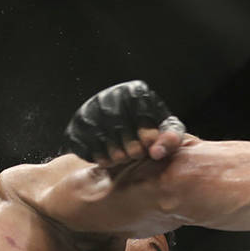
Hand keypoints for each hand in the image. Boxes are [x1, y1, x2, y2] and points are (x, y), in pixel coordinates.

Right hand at [63, 80, 186, 166]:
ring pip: (100, 134)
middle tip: (135, 155)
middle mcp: (111, 95)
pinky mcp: (77, 123)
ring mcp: (91, 108)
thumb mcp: (166, 129)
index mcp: (137, 91)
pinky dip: (97, 155)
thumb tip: (157, 152)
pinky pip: (84, 143)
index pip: (141, 112)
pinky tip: (107, 159)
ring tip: (122, 158)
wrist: (120, 126)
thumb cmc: (150, 128)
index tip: (148, 146)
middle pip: (118, 124)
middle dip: (130, 146)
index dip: (146, 133)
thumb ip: (172, 138)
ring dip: (113, 153)